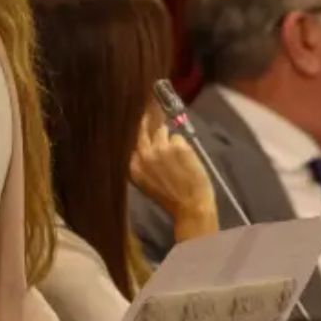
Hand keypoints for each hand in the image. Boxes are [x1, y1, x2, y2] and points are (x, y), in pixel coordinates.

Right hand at [130, 111, 217, 238]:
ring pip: (162, 130)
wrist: (191, 205)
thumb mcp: (146, 182)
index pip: (130, 140)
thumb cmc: (169, 197)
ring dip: (168, 138)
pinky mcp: (177, 146)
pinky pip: (178, 137)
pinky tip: (186, 157)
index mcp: (133, 167)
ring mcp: (161, 148)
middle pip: (142, 129)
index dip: (137, 132)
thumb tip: (143, 143)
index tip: (141, 126)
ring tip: (176, 152)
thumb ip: (142, 163)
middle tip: (152, 115)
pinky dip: (182, 144)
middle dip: (147, 121)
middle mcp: (144, 155)